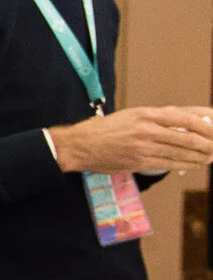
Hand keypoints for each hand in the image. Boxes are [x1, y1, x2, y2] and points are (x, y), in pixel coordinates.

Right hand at [48, 106, 212, 174]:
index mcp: (146, 114)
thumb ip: (157, 117)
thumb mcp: (132, 115)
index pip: (185, 118)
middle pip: (188, 138)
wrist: (80, 145)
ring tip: (210, 157)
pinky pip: (169, 164)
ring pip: (181, 153)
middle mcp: (147, 130)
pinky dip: (185, 165)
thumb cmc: (104, 129)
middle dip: (208, 144)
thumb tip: (184, 119)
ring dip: (200, 156)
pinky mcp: (139, 162)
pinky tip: (193, 164)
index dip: (205, 125)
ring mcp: (144, 147)